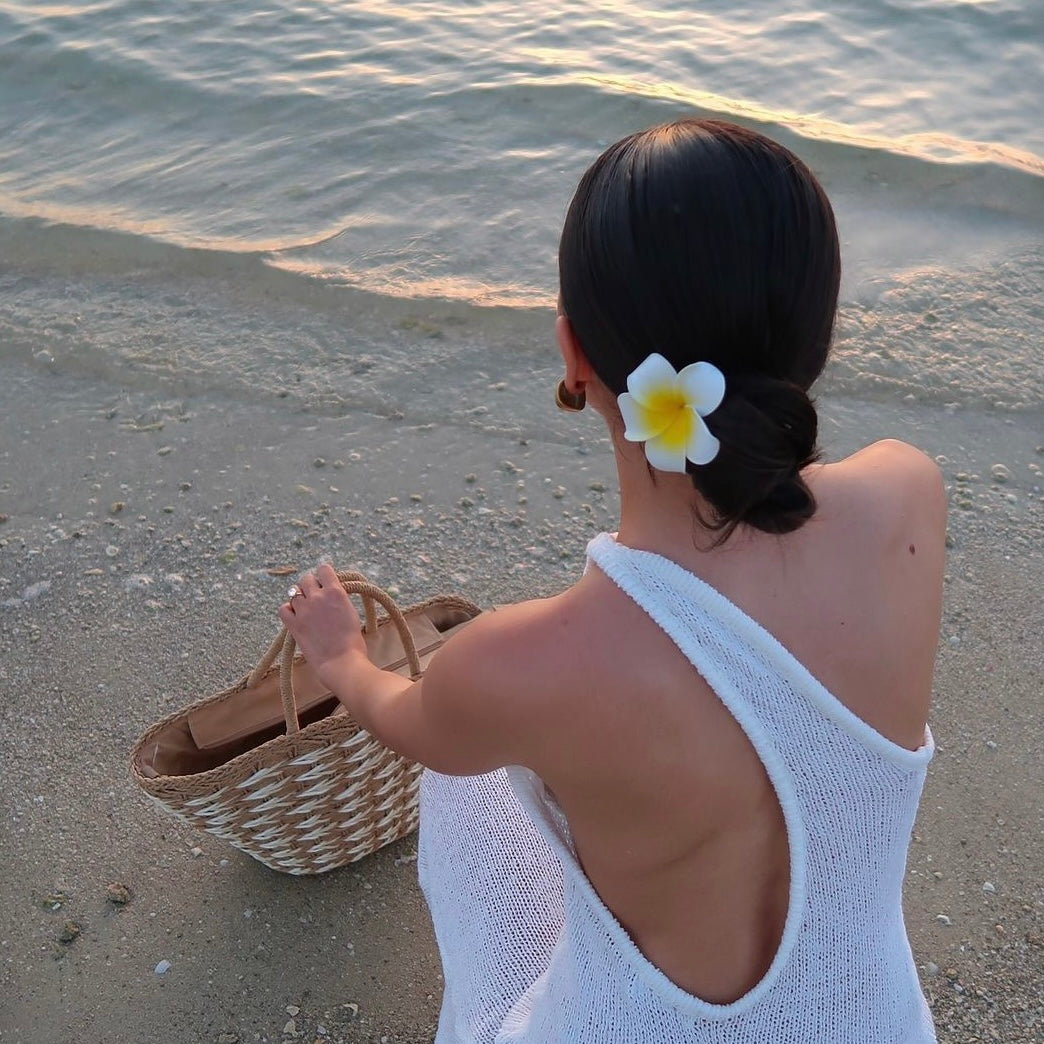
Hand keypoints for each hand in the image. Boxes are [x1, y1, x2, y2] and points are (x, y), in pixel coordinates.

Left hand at [278, 563, 367, 681]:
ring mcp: (303, 610)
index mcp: (335, 592)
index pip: (323, 569)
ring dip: (300, 597)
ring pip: (293, 592)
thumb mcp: (351, 611)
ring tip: (306, 608)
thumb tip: (330, 593)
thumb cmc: (352, 641)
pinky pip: (283, 609)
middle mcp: (317, 597)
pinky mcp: (293, 625)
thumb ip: (338, 599)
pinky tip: (296, 615)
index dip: (324, 575)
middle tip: (316, 596)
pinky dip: (288, 609)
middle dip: (311, 585)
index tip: (326, 583)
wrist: (341, 661)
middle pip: (306, 579)